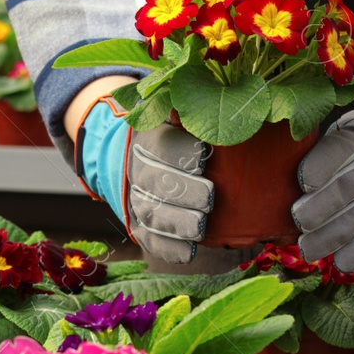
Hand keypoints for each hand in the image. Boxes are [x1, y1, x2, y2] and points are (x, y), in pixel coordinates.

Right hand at [75, 98, 212, 263]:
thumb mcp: (180, 116)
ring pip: (151, 213)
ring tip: (200, 228)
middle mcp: (136, 170)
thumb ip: (195, 113)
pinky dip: (168, 249)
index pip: (160, 145)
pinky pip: (150, 239)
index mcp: (146, 139)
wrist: (138, 159)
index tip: (202, 155)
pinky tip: (188, 253)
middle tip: (210, 197)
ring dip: (176, 223)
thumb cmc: (178, 136)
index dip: (179, 151)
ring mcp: (135, 200)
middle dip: (182, 191)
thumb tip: (218, 100)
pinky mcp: (140, 225)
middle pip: (154, 182)